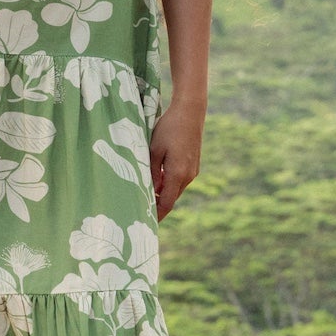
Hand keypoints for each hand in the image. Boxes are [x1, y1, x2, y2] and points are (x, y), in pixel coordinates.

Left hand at [149, 103, 202, 219]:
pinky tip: (157, 177)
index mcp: (178, 174)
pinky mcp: (194, 164)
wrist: (190, 112)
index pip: (167, 204)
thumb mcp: (154, 150)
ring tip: (146, 192)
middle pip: (172, 198)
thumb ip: (151, 172)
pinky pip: (180, 179)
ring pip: (176, 188)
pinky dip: (169, 182)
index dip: (157, 215)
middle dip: (158, 204)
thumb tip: (149, 190)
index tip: (147, 223)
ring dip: (163, 192)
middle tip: (141, 209)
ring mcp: (193, 170)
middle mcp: (188, 176)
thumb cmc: (169, 129)